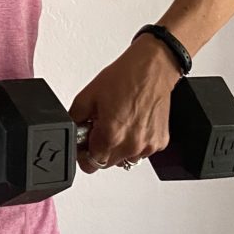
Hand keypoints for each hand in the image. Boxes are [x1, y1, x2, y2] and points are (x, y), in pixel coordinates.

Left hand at [66, 41, 176, 173]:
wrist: (152, 68)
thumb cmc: (125, 77)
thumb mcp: (87, 95)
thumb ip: (74, 118)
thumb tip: (72, 131)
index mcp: (111, 135)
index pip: (90, 165)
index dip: (83, 154)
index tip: (85, 144)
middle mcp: (132, 144)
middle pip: (107, 163)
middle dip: (100, 149)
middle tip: (101, 127)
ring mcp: (148, 145)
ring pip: (125, 159)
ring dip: (118, 147)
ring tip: (119, 122)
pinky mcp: (160, 142)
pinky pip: (141, 151)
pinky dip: (135, 142)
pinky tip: (133, 122)